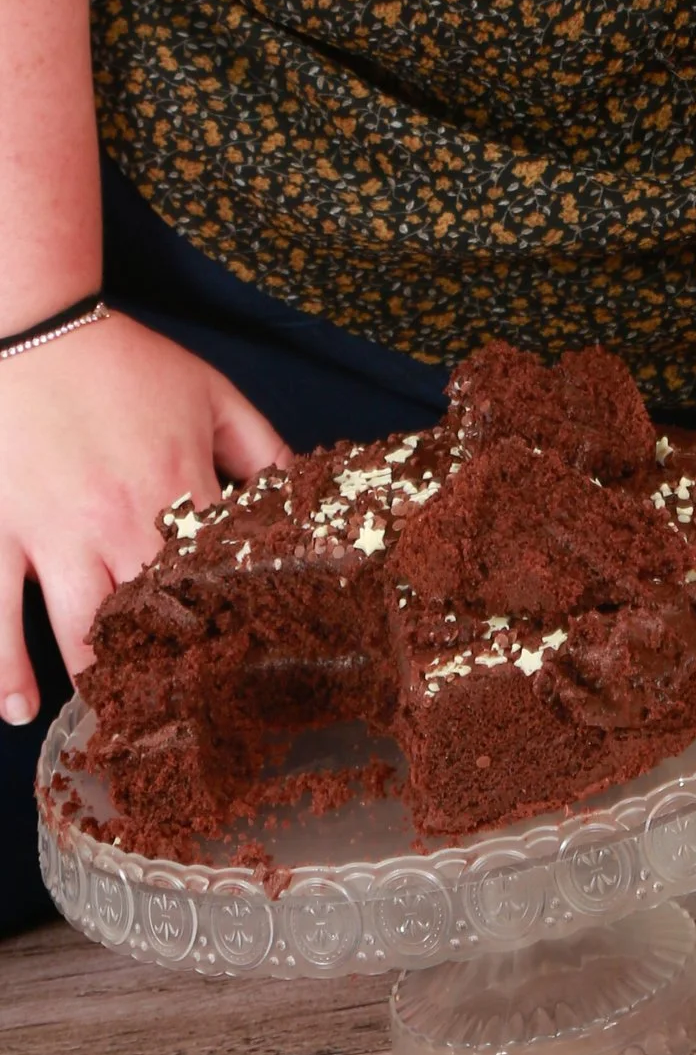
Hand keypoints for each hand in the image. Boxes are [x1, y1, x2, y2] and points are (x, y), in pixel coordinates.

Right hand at [0, 313, 286, 716]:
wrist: (38, 330)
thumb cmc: (125, 363)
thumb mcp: (213, 395)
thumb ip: (263, 450)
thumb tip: (305, 494)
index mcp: (179, 489)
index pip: (221, 576)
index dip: (239, 623)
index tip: (254, 666)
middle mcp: (118, 524)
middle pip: (153, 620)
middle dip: (172, 671)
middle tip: (189, 718)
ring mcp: (53, 535)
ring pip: (79, 632)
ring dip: (100, 682)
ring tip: (117, 724)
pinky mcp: (1, 535)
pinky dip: (8, 670)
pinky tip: (23, 713)